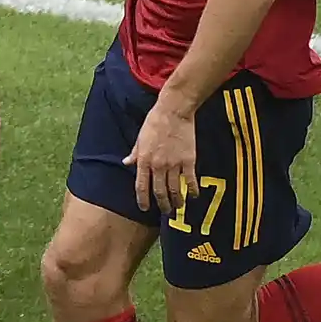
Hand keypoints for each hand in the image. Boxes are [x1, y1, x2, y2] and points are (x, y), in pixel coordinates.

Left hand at [126, 100, 197, 215]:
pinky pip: (190, 181)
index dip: (142, 200)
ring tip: (178, 206)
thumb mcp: (140, 137)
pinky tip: (193, 195)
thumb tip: (126, 163)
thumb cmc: (155, 121)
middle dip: (162, 204)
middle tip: (165, 210)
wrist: (174, 111)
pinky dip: (192, 191)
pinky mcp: (188, 161)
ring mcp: (174, 164)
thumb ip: (134, 153)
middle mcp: (158, 165)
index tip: (144, 208)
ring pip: (175, 190)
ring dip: (177, 201)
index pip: (141, 187)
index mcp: (144, 160)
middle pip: (159, 192)